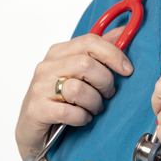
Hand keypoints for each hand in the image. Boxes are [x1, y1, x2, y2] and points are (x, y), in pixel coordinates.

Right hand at [16, 28, 132, 160]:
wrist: (33, 129)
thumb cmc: (60, 98)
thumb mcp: (79, 73)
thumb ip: (99, 52)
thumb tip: (123, 31)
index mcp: (59, 52)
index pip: (90, 41)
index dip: (113, 54)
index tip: (127, 69)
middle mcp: (47, 66)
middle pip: (86, 64)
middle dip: (105, 82)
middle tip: (108, 94)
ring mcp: (40, 88)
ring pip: (78, 89)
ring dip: (94, 102)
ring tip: (93, 108)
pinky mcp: (37, 109)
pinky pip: (69, 112)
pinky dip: (82, 117)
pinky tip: (82, 118)